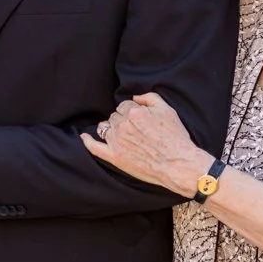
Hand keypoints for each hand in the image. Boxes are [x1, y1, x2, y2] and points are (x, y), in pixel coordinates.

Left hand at [80, 93, 204, 194]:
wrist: (178, 164)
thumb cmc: (176, 138)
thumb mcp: (168, 110)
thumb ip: (150, 98)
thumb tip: (135, 97)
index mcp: (134, 113)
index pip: (124, 105)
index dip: (132, 111)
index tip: (139, 119)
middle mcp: (122, 125)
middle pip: (114, 116)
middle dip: (123, 120)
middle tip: (136, 130)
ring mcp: (116, 141)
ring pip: (105, 128)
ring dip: (111, 128)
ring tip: (122, 134)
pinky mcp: (114, 157)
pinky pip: (94, 147)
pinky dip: (88, 141)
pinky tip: (84, 136)